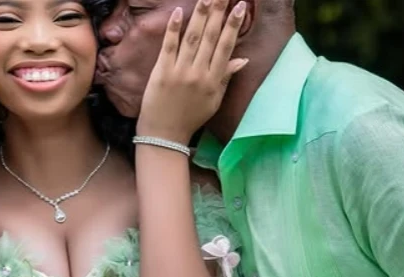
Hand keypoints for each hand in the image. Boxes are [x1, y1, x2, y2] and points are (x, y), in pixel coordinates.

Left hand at [136, 0, 247, 142]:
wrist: (164, 136)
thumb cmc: (190, 119)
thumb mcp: (213, 102)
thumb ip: (225, 78)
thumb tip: (242, 58)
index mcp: (213, 81)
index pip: (226, 47)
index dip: (233, 25)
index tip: (240, 6)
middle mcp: (199, 74)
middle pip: (210, 37)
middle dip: (218, 12)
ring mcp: (180, 72)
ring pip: (192, 38)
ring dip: (199, 14)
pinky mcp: (161, 72)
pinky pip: (169, 46)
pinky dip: (173, 29)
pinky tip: (178, 12)